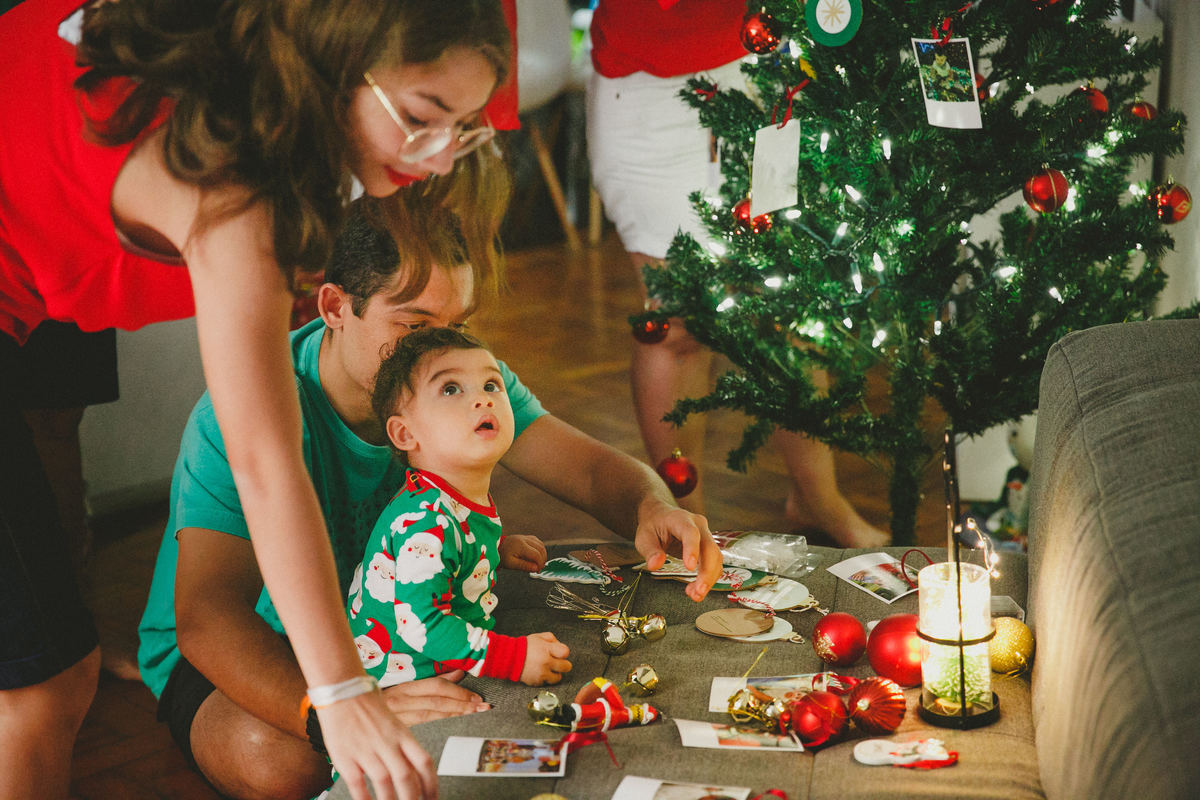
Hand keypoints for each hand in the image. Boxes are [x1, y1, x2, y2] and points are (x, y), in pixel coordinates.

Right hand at [317, 688, 435, 799]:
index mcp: (402, 734)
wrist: (342, 691)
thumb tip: (417, 772)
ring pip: (384, 782)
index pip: (424, 762)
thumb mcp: (394, 724)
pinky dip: (365, 799)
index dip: (431, 786)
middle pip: (406, 776)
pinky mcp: (345, 757)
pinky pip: (358, 784)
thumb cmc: (369, 709)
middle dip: (412, 799)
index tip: (432, 799)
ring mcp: (366, 750)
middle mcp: (387, 742)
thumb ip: (404, 747)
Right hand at [381, 670, 491, 723]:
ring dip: (454, 715)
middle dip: (461, 705)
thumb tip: (459, 673)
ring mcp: (395, 718)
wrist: (349, 707)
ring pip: (430, 716)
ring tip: (473, 715)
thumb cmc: (379, 697)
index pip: (435, 687)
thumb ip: (433, 680)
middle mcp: (399, 701)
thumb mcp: (405, 684)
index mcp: (403, 687)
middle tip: (481, 708)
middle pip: (436, 702)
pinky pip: (421, 728)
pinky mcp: (393, 731)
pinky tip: (454, 728)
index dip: (458, 692)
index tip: (476, 697)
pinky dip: (439, 726)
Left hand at [499, 534, 546, 571]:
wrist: (497, 547)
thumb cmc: (503, 556)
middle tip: (539, 569)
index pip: (536, 554)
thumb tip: (536, 568)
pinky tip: (537, 557)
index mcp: (520, 546)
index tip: (537, 571)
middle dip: (543, 560)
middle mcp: (524, 539)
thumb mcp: (511, 564)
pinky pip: (538, 542)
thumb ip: (524, 566)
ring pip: (541, 545)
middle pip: (541, 549)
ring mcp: (526, 537)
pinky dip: (540, 550)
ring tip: (538, 564)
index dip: (540, 563)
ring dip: (543, 555)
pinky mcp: (527, 537)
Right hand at [521, 632, 570, 685]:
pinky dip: (545, 678)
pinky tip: (540, 672)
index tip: (559, 653)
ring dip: (555, 673)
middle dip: (563, 664)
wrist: (510, 658)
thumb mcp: (539, 637)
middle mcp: (546, 662)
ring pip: (558, 678)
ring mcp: (542, 674)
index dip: (563, 653)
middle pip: (566, 667)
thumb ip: (552, 639)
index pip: (566, 652)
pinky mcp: (537, 682)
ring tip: (548, 668)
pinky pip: (547, 682)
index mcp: (547, 649)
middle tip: (557, 662)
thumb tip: (560, 646)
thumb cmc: (524, 647)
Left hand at [633, 497, 721, 601]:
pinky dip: (709, 578)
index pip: (690, 533)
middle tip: (698, 592)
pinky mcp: (708, 547)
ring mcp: (706, 535)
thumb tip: (655, 565)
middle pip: (710, 548)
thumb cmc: (653, 526)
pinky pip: (714, 563)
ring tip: (695, 594)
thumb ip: (650, 551)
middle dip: (707, 572)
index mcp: (680, 519)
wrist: (661, 516)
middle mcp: (698, 526)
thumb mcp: (644, 537)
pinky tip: (696, 589)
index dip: (692, 550)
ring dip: (709, 578)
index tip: (689, 568)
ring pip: (716, 558)